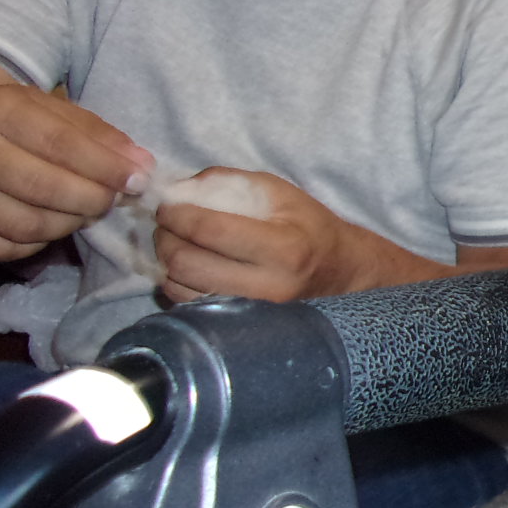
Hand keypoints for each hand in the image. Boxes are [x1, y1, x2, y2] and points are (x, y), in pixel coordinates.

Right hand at [0, 84, 151, 259]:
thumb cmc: (12, 124)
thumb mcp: (53, 112)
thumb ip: (100, 136)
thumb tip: (142, 166)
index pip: (61, 144)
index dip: (106, 167)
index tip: (138, 181)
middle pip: (44, 188)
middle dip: (92, 199)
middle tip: (112, 200)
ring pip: (28, 225)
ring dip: (70, 223)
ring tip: (83, 210)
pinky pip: (8, 248)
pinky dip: (39, 242)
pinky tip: (50, 223)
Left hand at [153, 168, 363, 302]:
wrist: (342, 273)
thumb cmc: (311, 227)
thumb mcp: (280, 193)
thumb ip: (229, 182)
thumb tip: (178, 189)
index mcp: (283, 247)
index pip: (210, 230)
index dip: (177, 213)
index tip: (167, 204)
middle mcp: (267, 285)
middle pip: (188, 263)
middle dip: (165, 237)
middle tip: (166, 223)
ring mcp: (253, 311)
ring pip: (182, 289)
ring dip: (167, 262)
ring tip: (175, 243)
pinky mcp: (241, 325)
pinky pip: (188, 306)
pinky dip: (177, 283)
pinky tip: (187, 267)